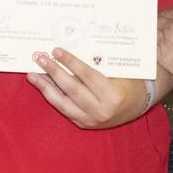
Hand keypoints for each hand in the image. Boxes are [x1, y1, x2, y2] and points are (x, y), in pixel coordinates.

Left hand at [28, 48, 148, 128]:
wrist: (140, 104)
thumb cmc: (131, 81)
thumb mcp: (120, 70)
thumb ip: (99, 63)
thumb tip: (72, 48)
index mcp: (112, 94)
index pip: (87, 75)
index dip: (70, 62)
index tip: (56, 50)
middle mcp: (100, 110)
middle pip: (71, 88)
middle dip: (53, 72)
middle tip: (40, 58)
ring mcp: (91, 120)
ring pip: (62, 102)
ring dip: (45, 87)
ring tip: (32, 74)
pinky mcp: (84, 124)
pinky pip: (64, 109)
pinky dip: (52, 96)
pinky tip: (43, 86)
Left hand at [157, 8, 172, 90]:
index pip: (170, 13)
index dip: (165, 18)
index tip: (163, 22)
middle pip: (158, 21)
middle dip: (155, 26)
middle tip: (152, 31)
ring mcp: (167, 37)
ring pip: (152, 33)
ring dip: (150, 37)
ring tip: (149, 42)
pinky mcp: (163, 52)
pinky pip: (150, 48)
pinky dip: (149, 50)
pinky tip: (149, 53)